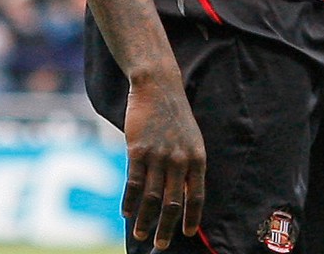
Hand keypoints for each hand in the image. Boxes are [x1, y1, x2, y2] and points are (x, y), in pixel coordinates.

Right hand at [122, 74, 205, 250]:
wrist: (157, 85)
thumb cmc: (174, 114)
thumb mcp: (191, 139)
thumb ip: (189, 166)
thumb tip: (184, 196)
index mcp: (197, 158)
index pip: (196, 196)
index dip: (191, 217)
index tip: (186, 233)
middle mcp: (179, 160)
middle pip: (173, 203)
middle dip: (166, 228)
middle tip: (160, 245)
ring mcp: (158, 155)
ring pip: (152, 197)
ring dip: (145, 219)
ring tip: (140, 233)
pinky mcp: (137, 149)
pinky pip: (134, 182)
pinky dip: (130, 200)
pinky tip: (126, 211)